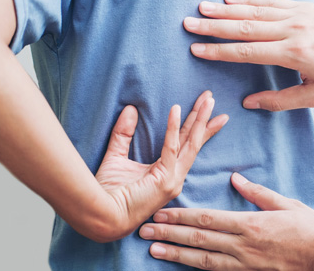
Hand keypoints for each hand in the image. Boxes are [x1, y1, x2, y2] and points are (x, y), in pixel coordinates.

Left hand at [93, 91, 228, 241]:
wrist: (101, 216)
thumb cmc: (107, 193)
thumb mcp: (116, 157)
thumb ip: (124, 134)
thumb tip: (130, 109)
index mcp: (167, 174)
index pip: (186, 145)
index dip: (196, 127)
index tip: (205, 109)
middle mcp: (175, 177)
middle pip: (194, 142)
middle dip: (204, 118)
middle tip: (211, 98)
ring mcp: (173, 180)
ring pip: (191, 143)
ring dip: (199, 119)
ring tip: (208, 100)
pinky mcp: (165, 180)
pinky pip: (171, 148)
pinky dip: (173, 127)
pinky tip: (176, 109)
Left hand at [139, 173, 313, 269]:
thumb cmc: (312, 229)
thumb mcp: (288, 204)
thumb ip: (258, 193)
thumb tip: (235, 179)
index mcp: (251, 224)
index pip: (207, 219)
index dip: (181, 216)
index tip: (161, 212)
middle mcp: (244, 245)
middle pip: (199, 239)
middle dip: (169, 234)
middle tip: (144, 230)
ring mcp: (246, 264)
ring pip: (203, 260)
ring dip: (176, 254)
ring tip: (153, 250)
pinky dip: (199, 269)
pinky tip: (183, 265)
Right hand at [184, 0, 313, 110]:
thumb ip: (281, 101)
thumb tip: (249, 103)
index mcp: (294, 55)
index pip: (248, 52)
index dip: (220, 52)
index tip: (197, 50)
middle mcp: (293, 31)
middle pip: (245, 27)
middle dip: (213, 27)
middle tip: (188, 25)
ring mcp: (297, 15)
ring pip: (254, 11)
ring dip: (225, 10)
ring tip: (201, 9)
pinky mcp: (302, 7)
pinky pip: (270, 2)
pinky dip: (248, 0)